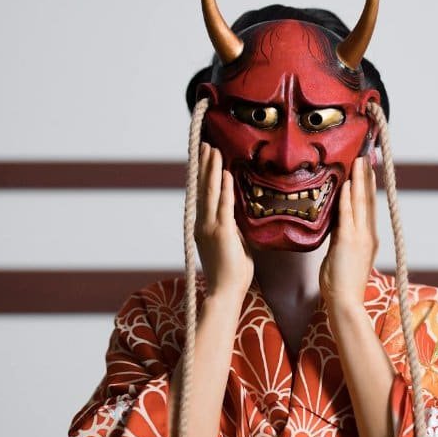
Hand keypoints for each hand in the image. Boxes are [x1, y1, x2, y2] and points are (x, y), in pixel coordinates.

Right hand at [196, 142, 253, 299]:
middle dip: (203, 165)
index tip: (202, 157)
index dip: (201, 175)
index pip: (202, 195)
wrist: (225, 292)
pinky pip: (224, 205)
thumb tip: (235, 213)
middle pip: (201, 188)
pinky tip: (225, 172)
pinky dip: (225, 188)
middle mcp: (202, 224)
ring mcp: (209, 227)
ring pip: (210, 192)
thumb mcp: (233, 243)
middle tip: (204, 144)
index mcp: (203, 226)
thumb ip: (232, 226)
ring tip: (212, 149)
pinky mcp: (221, 232)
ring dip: (212, 169)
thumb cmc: (231, 272)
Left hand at [320, 156, 377, 312]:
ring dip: (359, 181)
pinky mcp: (348, 242)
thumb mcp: (342, 255)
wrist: (345, 302)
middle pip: (369, 200)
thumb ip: (341, 237)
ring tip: (359, 161)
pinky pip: (347, 215)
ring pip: (361, 203)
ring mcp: (360, 237)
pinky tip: (346, 184)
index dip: (368, 187)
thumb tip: (336, 223)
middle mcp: (368, 235)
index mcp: (369, 239)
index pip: (369, 207)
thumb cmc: (341, 284)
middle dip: (367, 177)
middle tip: (366, 156)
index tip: (367, 170)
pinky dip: (347, 198)